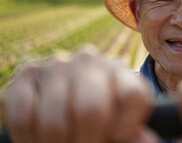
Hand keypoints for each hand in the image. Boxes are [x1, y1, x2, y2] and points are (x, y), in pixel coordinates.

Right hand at [0, 45, 156, 142]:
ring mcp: (57, 64)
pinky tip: (38, 137)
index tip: (118, 137)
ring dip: (57, 142)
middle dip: (87, 141)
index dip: (126, 128)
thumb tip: (143, 141)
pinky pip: (23, 114)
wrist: (64, 103)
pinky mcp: (27, 73)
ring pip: (55, 119)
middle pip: (92, 111)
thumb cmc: (99, 117)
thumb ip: (133, 133)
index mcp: (120, 70)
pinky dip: (29, 137)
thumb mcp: (120, 124)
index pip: (133, 96)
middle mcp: (90, 60)